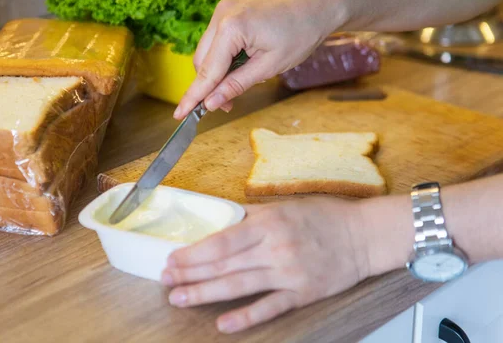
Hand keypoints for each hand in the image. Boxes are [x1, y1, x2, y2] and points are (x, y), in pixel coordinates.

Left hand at [160, 197, 370, 333]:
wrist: (363, 236)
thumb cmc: (325, 217)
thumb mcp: (284, 206)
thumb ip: (251, 215)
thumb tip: (221, 220)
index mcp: (268, 223)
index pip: (221, 240)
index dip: (193, 252)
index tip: (172, 258)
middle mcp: (275, 248)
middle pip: (224, 263)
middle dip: (190, 273)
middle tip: (166, 280)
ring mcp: (288, 273)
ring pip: (239, 285)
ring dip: (206, 293)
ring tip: (179, 299)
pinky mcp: (302, 293)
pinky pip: (269, 307)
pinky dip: (246, 316)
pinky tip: (223, 323)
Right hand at [173, 0, 347, 118]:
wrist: (315, 7)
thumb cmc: (300, 34)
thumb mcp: (268, 67)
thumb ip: (235, 85)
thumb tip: (210, 103)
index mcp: (231, 28)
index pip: (207, 70)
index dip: (193, 96)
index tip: (180, 115)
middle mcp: (221, 15)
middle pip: (202, 62)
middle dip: (209, 87)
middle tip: (225, 107)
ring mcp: (223, 11)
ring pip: (207, 53)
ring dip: (216, 75)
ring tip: (235, 91)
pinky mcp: (228, 12)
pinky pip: (216, 43)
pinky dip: (222, 61)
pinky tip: (237, 71)